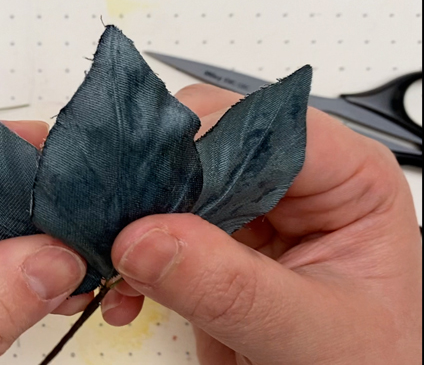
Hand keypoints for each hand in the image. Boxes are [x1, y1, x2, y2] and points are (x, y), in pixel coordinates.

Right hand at [101, 84, 422, 363]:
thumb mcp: (306, 332)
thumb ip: (229, 288)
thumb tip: (146, 239)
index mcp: (346, 180)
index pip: (266, 127)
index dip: (202, 143)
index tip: (149, 176)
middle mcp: (294, 187)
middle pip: (207, 143)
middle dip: (155, 181)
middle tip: (116, 218)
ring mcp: (249, 216)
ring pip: (170, 182)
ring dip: (132, 220)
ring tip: (114, 259)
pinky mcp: (213, 248)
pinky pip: (154, 229)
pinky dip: (128, 256)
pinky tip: (124, 288)